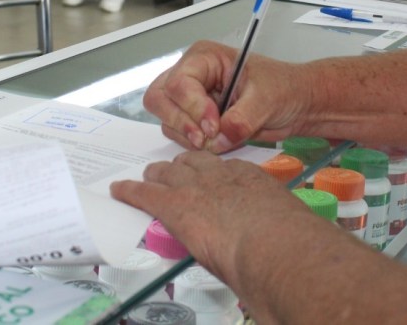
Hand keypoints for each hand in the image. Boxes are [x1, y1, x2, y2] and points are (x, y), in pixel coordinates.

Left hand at [110, 151, 311, 283]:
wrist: (273, 244)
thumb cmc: (288, 240)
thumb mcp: (281, 219)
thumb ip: (267, 221)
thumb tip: (268, 235)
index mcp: (248, 176)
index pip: (222, 168)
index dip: (211, 174)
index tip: (209, 181)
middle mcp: (219, 174)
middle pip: (191, 163)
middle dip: (180, 168)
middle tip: (173, 175)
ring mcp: (195, 187)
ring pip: (167, 173)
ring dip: (156, 176)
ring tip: (147, 178)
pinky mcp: (174, 205)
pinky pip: (145, 193)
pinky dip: (130, 191)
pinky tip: (119, 190)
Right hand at [143, 40, 308, 152]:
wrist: (296, 105)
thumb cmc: (283, 88)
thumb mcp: (265, 100)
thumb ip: (241, 119)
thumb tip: (217, 139)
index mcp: (205, 58)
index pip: (179, 82)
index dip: (192, 107)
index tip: (214, 126)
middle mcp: (191, 75)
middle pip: (159, 99)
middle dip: (180, 122)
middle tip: (206, 139)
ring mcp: (190, 98)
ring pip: (166, 120)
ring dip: (188, 136)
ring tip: (220, 140)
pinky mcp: (195, 119)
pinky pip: (179, 134)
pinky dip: (194, 144)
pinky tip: (219, 143)